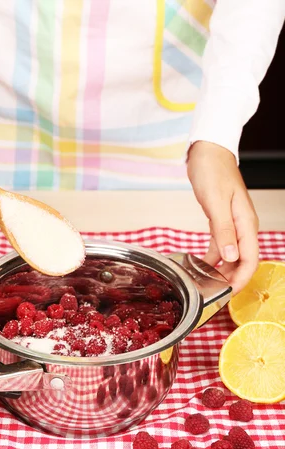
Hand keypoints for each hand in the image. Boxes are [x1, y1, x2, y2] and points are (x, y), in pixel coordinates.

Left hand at [187, 141, 258, 294]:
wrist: (208, 152)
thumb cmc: (213, 171)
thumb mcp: (216, 202)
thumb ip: (223, 230)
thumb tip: (230, 256)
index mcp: (246, 222)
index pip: (250, 258)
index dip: (241, 278)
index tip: (228, 292)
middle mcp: (242, 226)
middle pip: (242, 260)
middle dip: (231, 278)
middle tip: (214, 293)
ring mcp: (233, 224)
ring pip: (231, 255)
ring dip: (222, 270)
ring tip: (207, 283)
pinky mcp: (221, 221)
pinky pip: (220, 245)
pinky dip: (212, 257)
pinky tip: (201, 265)